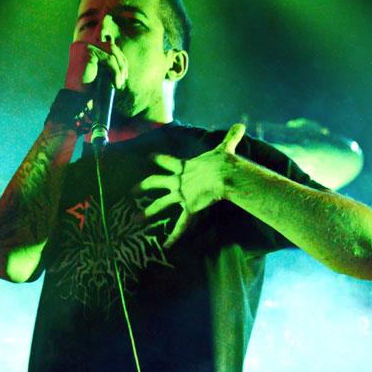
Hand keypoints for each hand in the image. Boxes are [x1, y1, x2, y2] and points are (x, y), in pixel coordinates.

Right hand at [64, 39, 127, 91]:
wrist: (75, 98)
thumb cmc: (87, 89)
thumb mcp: (100, 74)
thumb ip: (107, 65)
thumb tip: (124, 63)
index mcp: (86, 48)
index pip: (108, 47)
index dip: (120, 60)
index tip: (124, 74)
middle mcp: (84, 44)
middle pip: (111, 47)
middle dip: (122, 62)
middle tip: (124, 78)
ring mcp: (85, 46)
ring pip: (112, 52)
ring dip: (120, 68)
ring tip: (120, 83)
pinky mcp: (88, 52)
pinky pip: (109, 59)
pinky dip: (116, 72)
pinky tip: (117, 84)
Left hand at [138, 124, 245, 247]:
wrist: (224, 173)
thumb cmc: (224, 162)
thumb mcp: (225, 147)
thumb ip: (231, 137)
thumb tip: (241, 125)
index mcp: (185, 166)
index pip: (167, 161)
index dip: (158, 159)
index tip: (149, 157)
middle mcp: (179, 181)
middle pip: (154, 182)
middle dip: (141, 186)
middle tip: (130, 192)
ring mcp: (182, 195)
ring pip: (159, 205)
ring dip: (146, 213)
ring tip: (133, 221)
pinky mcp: (189, 207)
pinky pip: (180, 225)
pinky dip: (174, 237)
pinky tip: (166, 246)